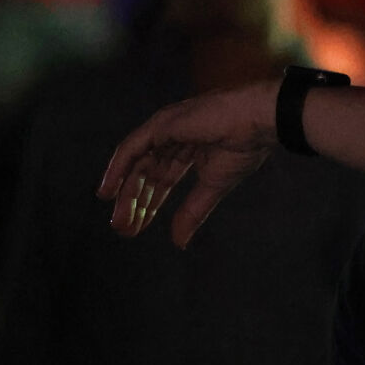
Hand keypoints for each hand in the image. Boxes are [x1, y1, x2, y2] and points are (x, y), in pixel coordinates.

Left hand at [96, 81, 278, 245]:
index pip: (163, 179)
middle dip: (135, 202)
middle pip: (147, 174)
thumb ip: (193, 212)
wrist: (256, 122)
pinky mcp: (160, 124)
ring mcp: (166, 129)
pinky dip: (116, 170)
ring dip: (123, 192)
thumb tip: (179, 242)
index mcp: (193, 149)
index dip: (151, 204)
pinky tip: (107, 192)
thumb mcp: (213, 186)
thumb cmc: (244, 147)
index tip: (138, 227)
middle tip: (123, 228)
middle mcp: (175, 138)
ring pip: (136, 163)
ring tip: (116, 219)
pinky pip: (131, 149)